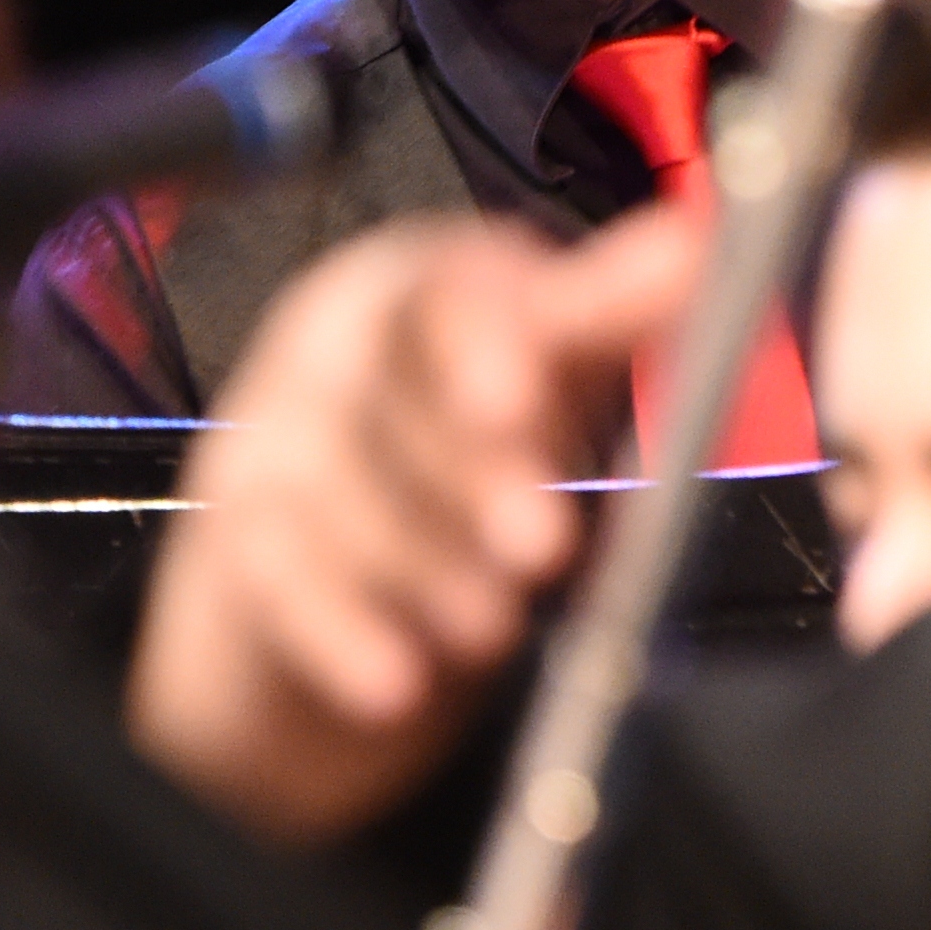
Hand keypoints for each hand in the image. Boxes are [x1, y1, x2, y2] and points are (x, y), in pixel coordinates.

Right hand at [126, 206, 698, 845]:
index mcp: (415, 289)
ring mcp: (273, 445)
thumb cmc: (451, 437)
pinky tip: (397, 680)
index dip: (486, 342)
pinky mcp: (239, 546)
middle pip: (388, 393)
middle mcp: (331, 353)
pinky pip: (282, 582)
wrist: (325, 561)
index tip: (526, 397)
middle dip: (470, 473)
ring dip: (422, 565)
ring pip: (337, 495)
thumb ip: (605, 314)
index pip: (443, 291)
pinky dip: (342, 634)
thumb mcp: (542, 368)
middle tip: (541, 544)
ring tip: (491, 626)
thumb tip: (691, 249)